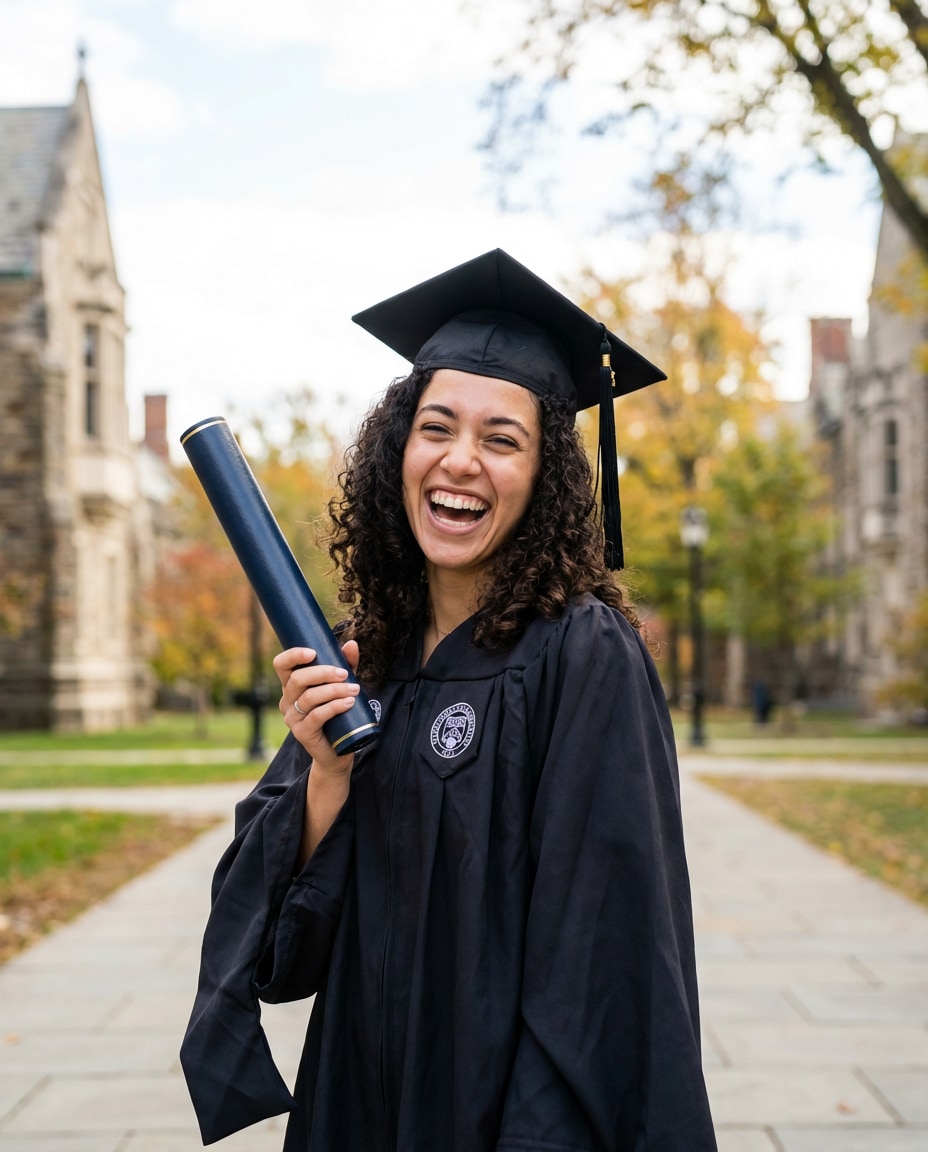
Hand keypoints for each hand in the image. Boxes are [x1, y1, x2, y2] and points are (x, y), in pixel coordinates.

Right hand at [273, 642, 360, 775]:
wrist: (338, 750)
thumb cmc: (338, 714)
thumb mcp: (341, 685)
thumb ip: (346, 665)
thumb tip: (351, 644)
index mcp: (292, 686)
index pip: (281, 664)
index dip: (293, 655)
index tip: (313, 652)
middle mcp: (287, 701)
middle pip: (297, 679)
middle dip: (323, 672)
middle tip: (345, 674)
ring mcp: (292, 718)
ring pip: (309, 697)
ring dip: (334, 690)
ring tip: (355, 690)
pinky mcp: (302, 733)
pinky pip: (316, 716)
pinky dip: (334, 707)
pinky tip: (348, 703)